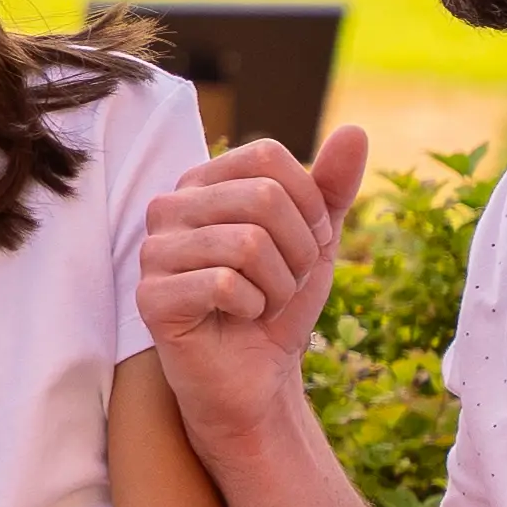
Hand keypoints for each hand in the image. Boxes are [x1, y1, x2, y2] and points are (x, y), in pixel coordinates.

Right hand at [135, 126, 367, 442]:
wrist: (260, 374)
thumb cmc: (279, 300)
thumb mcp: (317, 239)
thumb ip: (333, 186)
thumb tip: (355, 132)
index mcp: (203, 181)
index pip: (268, 156)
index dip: (308, 204)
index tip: (308, 244)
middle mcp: (169, 206)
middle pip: (264, 198)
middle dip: (298, 251)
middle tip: (284, 282)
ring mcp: (154, 251)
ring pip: (249, 244)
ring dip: (279, 286)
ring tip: (263, 303)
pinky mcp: (151, 296)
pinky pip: (225, 284)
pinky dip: (253, 308)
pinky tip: (240, 319)